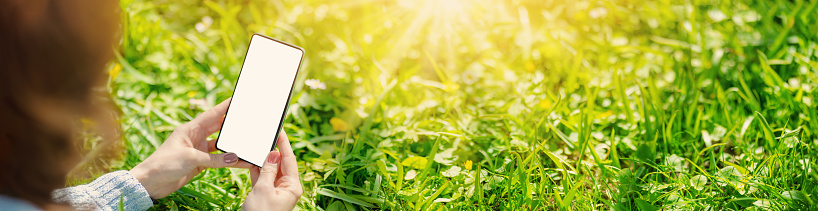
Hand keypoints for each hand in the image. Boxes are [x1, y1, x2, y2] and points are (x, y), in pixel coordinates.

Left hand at [130, 98, 252, 198]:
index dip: (224, 106)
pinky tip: (239, 162)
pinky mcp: (200, 163)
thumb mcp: (190, 158)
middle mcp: (195, 137)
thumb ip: (214, 159)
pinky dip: (228, 162)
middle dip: (231, 124)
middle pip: (218, 128)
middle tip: (246, 119)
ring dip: (231, 146)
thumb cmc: (164, 163)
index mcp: (189, 129)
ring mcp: (198, 150)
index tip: (236, 99)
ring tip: (246, 142)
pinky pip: (218, 161)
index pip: (211, 115)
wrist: (151, 182)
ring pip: (220, 146)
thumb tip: (235, 157)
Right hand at [242, 132, 302, 210]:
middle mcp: (286, 188)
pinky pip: (262, 178)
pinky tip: (251, 158)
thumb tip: (274, 153)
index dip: (284, 143)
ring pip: (270, 170)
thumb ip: (268, 170)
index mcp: (292, 186)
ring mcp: (276, 191)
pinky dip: (257, 169)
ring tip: (257, 142)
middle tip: (267, 132)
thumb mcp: (263, 189)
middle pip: (281, 163)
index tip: (280, 129)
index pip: (289, 159)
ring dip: (263, 158)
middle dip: (273, 149)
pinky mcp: (266, 195)